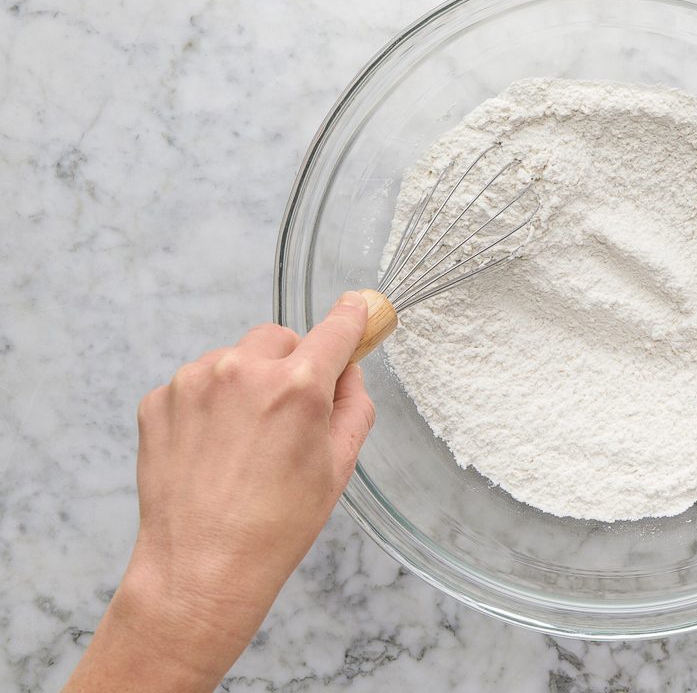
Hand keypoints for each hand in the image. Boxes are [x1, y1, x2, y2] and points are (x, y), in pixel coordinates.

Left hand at [65, 292, 374, 691]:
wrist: (201, 568)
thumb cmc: (276, 526)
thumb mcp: (339, 467)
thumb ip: (353, 406)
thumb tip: (347, 373)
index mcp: (297, 387)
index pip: (335, 329)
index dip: (352, 318)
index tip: (358, 308)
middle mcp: (242, 371)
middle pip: (280, 337)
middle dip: (290, 364)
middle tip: (289, 413)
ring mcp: (193, 382)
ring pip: (235, 359)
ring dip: (245, 383)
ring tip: (243, 443)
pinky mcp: (159, 400)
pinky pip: (197, 383)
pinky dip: (208, 405)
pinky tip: (212, 450)